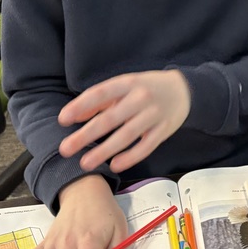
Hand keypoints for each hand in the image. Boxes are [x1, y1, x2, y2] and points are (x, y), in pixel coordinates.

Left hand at [59, 70, 190, 172]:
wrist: (185, 91)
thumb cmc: (148, 88)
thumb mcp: (125, 86)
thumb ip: (102, 100)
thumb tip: (76, 115)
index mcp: (128, 83)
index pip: (100, 93)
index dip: (80, 106)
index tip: (63, 120)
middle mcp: (141, 98)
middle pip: (110, 119)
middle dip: (86, 135)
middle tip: (66, 148)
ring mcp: (154, 115)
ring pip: (126, 135)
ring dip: (104, 151)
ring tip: (85, 163)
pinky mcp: (164, 130)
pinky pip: (146, 146)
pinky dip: (130, 157)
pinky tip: (114, 165)